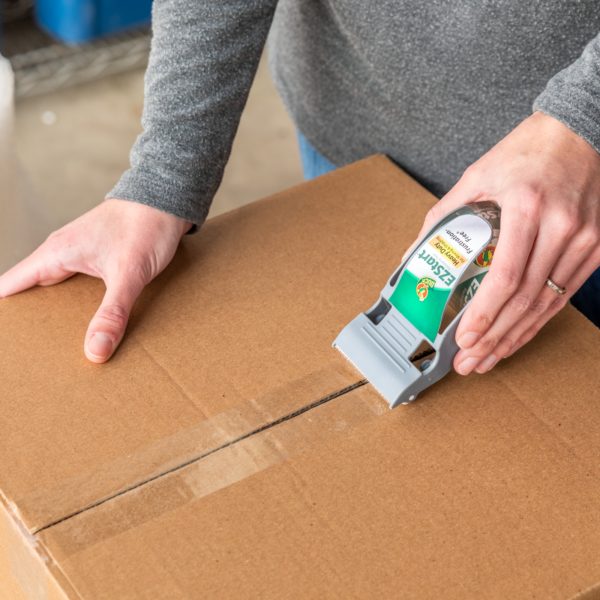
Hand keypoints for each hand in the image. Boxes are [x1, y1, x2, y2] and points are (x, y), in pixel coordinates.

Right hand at [0, 199, 191, 362]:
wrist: (168, 200)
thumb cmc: (145, 227)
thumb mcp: (128, 274)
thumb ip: (112, 312)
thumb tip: (94, 351)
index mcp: (56, 253)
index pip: (10, 286)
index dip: (6, 315)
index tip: (6, 341)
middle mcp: (61, 253)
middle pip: (31, 290)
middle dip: (28, 319)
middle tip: (29, 351)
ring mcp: (79, 254)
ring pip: (56, 288)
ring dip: (55, 312)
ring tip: (56, 344)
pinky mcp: (98, 257)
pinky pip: (77, 284)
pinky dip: (78, 303)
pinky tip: (90, 320)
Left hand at [410, 111, 599, 374]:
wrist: (578, 130)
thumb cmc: (523, 153)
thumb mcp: (476, 176)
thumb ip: (444, 216)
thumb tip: (416, 254)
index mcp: (527, 208)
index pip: (506, 276)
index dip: (485, 315)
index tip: (465, 340)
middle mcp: (562, 227)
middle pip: (526, 299)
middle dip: (495, 338)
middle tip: (470, 363)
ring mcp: (585, 239)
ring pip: (547, 304)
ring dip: (516, 337)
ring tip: (489, 360)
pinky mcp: (596, 247)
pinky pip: (565, 294)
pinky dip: (539, 321)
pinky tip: (518, 336)